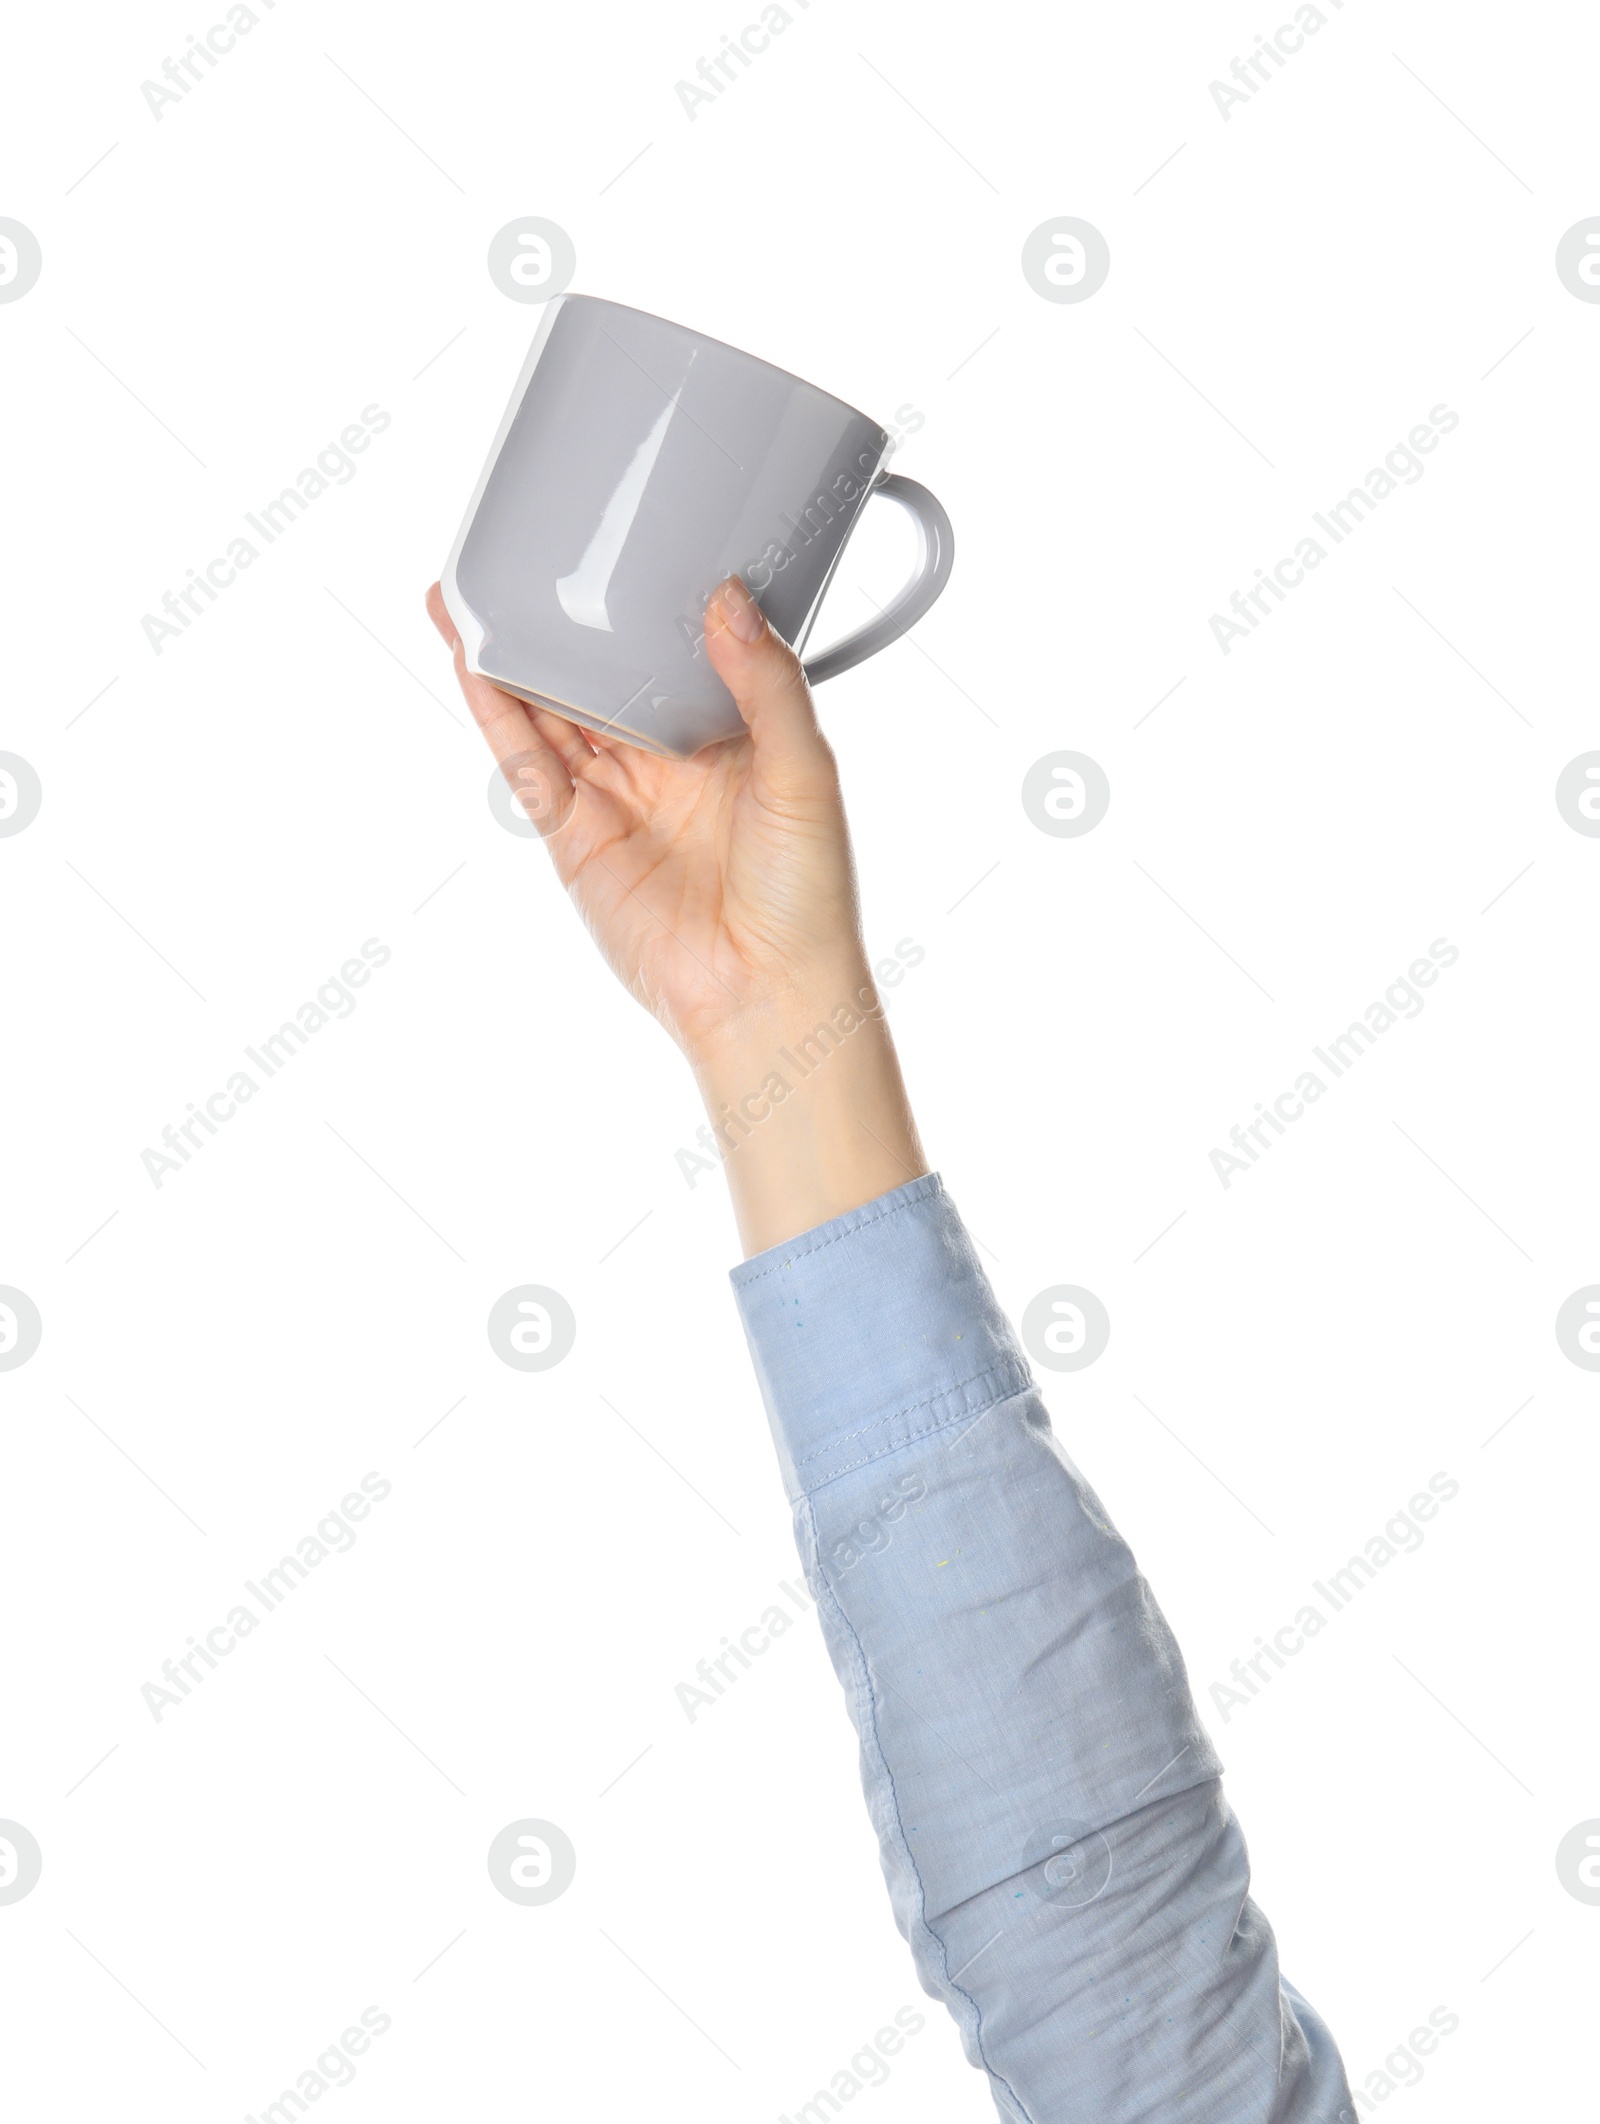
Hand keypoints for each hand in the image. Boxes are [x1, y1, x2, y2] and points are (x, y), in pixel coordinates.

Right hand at [426, 576, 926, 1252]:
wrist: (768, 994)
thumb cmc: (808, 899)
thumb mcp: (807, 772)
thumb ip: (768, 685)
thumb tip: (728, 600)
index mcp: (731, 740)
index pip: (677, 654)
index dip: (646, 605)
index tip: (623, 547)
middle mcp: (667, 764)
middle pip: (598, 675)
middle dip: (560, 620)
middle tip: (524, 553)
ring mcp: (616, 800)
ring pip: (552, 711)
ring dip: (512, 655)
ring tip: (470, 594)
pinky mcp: (576, 839)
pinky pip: (529, 764)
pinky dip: (497, 713)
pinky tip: (474, 662)